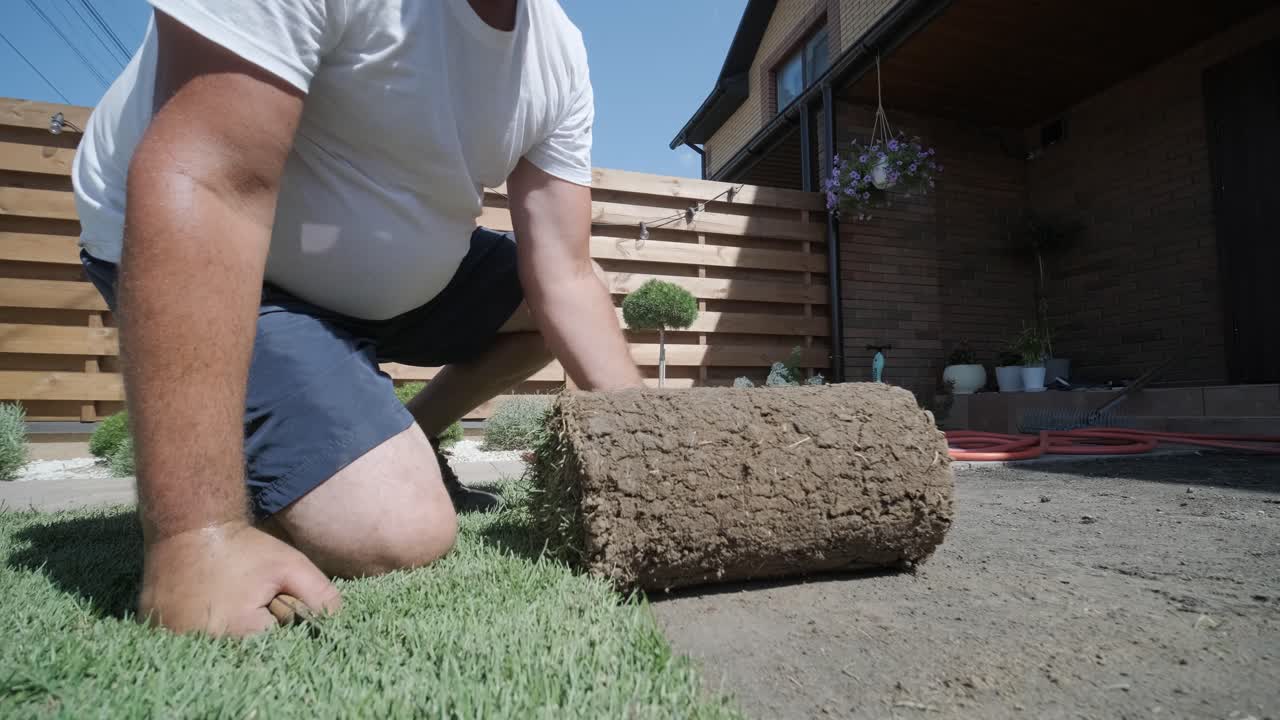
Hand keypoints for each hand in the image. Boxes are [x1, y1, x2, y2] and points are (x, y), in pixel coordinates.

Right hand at [137, 521, 340, 636]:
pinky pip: (181, 638)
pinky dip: (194, 626)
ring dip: (220, 630)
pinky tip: (201, 600)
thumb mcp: (291, 565)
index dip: (278, 625)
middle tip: (245, 596)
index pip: (270, 646)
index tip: (271, 602)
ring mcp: (170, 636)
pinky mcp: (154, 627)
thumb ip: (319, 594)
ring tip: (224, 596)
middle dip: (250, 630)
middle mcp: (199, 642)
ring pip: (209, 646)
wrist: (190, 524)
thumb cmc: (244, 547)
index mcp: (236, 632)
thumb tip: (338, 620)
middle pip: (240, 651)